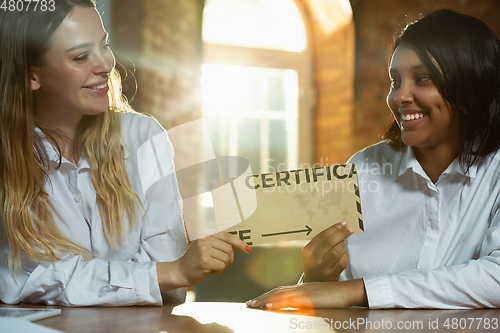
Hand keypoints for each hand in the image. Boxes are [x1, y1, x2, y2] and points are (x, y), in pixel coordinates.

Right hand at [157, 232, 250, 290]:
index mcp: (206, 233)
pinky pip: (222, 266)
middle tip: (219, 262)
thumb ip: (219, 243)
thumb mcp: (206, 246)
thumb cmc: (195, 260)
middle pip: (229, 249)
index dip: (239, 243)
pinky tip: (209, 270)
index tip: (248, 249)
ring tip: (211, 265)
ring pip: (227, 258)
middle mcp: (204, 239)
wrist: (180, 271)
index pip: (227, 236)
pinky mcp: (204, 261)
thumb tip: (240, 245)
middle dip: (228, 258)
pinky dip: (218, 270)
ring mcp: (204, 249)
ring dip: (222, 265)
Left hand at [245, 279, 367, 308]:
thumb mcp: (318, 299)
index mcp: (302, 288)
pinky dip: (278, 302)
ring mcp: (303, 292)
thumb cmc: (336, 296)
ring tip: (253, 305)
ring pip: (280, 295)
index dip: (267, 296)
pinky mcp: (308, 297)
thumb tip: (297, 308)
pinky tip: (270, 305)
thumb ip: (307, 302)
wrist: (349, 290)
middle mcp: (300, 288)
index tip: (256, 301)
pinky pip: (290, 300)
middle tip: (248, 304)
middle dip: (261, 298)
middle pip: (276, 292)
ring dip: (265, 300)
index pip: (280, 291)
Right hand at [301, 221, 352, 281]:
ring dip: (343, 245)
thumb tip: (339, 228)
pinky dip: (345, 256)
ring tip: (343, 244)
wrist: (314, 283)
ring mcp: (322, 269)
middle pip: (330, 242)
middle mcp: (313, 260)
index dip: (334, 228)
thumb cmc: (315, 264)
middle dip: (341, 233)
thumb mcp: (312, 253)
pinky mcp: (331, 276)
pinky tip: (344, 255)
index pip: (322, 235)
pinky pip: (342, 262)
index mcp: (307, 251)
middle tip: (349, 230)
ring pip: (336, 251)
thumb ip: (322, 242)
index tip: (343, 223)